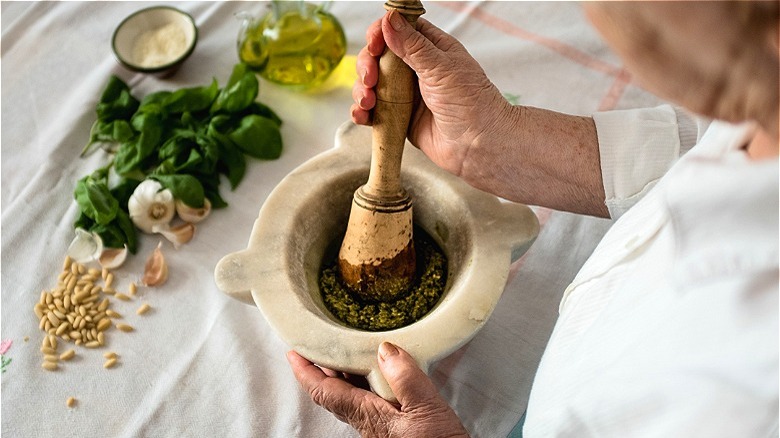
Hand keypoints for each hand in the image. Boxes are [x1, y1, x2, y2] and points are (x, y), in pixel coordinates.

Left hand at [287, 342, 468, 437]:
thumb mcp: (425, 409)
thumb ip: (405, 378)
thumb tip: (385, 350)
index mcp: (367, 415)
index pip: (324, 391)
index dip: (305, 371)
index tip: (294, 352)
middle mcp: (368, 421)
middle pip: (333, 391)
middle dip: (324, 366)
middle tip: (320, 342)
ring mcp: (380, 425)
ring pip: (351, 394)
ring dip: (345, 372)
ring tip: (349, 348)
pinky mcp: (395, 427)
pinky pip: (370, 399)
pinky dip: (368, 379)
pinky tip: (383, 371)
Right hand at [351, 9, 513, 177]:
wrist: (479, 145)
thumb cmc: (472, 104)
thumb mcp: (441, 67)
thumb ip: (412, 45)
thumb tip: (390, 19)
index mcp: (430, 49)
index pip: (397, 30)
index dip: (380, 34)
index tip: (374, 45)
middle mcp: (416, 70)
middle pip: (378, 57)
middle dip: (367, 65)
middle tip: (370, 79)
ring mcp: (406, 95)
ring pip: (371, 84)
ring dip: (362, 90)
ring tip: (368, 101)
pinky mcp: (399, 119)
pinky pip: (374, 112)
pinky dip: (362, 112)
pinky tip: (363, 115)